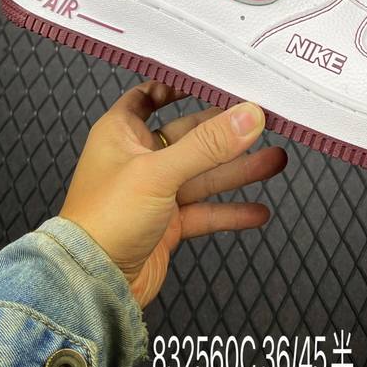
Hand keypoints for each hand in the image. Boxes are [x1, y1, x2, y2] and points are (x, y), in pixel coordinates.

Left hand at [59, 82, 285, 307]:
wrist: (91, 286)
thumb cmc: (104, 220)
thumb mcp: (159, 172)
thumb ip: (207, 145)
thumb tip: (248, 116)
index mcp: (121, 133)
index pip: (148, 97)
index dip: (176, 86)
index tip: (211, 80)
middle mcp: (138, 159)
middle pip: (190, 137)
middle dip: (227, 133)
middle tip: (263, 123)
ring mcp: (154, 193)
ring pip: (203, 175)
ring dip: (238, 170)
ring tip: (275, 161)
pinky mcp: (167, 224)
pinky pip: (205, 212)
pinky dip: (230, 211)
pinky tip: (257, 211)